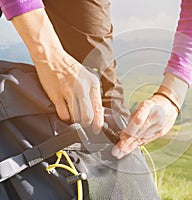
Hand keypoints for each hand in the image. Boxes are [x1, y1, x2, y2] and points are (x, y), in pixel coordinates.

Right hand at [11, 9, 103, 132]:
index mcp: (92, 83)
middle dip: (87, 124)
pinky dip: (65, 117)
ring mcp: (69, 93)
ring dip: (76, 120)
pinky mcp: (57, 96)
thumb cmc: (69, 66)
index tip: (97, 128)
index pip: (98, 108)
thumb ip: (92, 91)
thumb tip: (96, 109)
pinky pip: (63, 114)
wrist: (51, 57)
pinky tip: (66, 112)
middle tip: (85, 125)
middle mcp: (82, 88)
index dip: (99, 122)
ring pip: (76, 117)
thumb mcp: (87, 76)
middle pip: (88, 116)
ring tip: (75, 117)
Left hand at [111, 94, 177, 158]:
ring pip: (142, 138)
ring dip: (130, 146)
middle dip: (127, 142)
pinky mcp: (161, 132)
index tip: (121, 137)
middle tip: (117, 151)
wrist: (169, 104)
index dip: (130, 130)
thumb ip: (134, 117)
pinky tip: (130, 150)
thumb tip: (125, 131)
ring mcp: (159, 126)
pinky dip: (138, 144)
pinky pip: (147, 140)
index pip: (138, 120)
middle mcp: (155, 116)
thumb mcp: (143, 105)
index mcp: (148, 106)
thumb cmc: (153, 104)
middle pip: (140, 132)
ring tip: (120, 153)